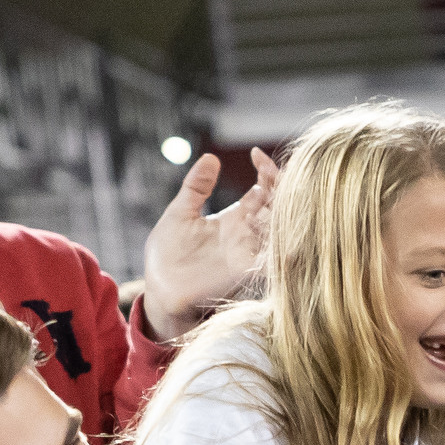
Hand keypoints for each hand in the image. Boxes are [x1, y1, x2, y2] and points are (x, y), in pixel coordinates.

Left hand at [143, 149, 279, 331]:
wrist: (161, 290)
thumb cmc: (167, 254)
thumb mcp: (180, 213)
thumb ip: (196, 187)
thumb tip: (210, 157)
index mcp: (234, 218)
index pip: (263, 191)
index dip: (266, 171)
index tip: (255, 153)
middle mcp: (247, 235)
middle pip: (279, 207)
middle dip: (282, 187)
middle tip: (273, 168)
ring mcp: (249, 253)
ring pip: (281, 228)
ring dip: (283, 209)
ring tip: (278, 187)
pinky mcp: (246, 272)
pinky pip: (273, 257)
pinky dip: (281, 242)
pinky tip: (281, 221)